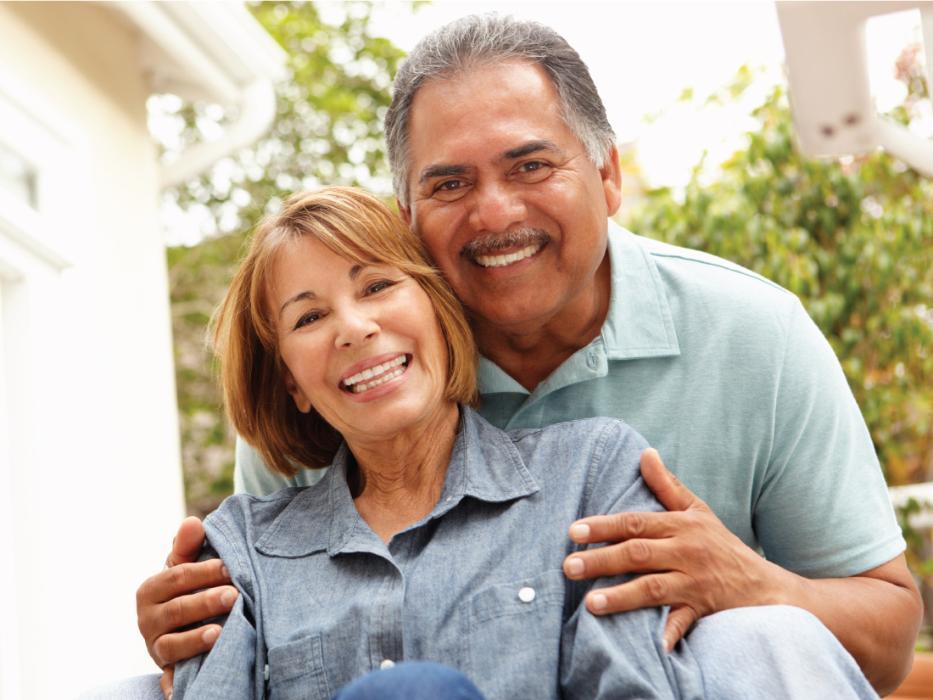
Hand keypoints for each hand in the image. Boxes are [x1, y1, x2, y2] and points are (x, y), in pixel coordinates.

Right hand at [136, 516, 237, 697]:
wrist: (181, 624)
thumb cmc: (188, 587)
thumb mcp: (185, 566)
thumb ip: (189, 546)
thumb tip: (193, 523)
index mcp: (150, 590)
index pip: (176, 577)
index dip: (203, 571)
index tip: (229, 566)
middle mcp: (147, 620)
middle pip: (177, 610)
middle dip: (205, 602)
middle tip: (234, 595)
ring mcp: (156, 648)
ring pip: (172, 645)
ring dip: (195, 640)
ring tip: (219, 633)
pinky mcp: (167, 672)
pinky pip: (170, 680)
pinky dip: (174, 687)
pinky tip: (186, 691)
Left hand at [562, 449, 782, 650]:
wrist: (765, 585)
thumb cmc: (722, 545)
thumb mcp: (698, 510)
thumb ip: (667, 485)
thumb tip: (645, 453)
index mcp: (680, 526)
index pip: (635, 523)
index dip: (603, 526)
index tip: (573, 531)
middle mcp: (686, 552)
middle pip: (638, 554)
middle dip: (601, 560)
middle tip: (568, 567)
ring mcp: (694, 582)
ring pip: (654, 588)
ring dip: (621, 596)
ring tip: (590, 604)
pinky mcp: (703, 609)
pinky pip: (683, 622)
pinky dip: (668, 634)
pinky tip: (651, 645)